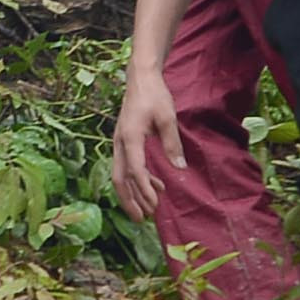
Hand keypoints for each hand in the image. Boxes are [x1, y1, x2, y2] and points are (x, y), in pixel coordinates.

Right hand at [111, 72, 190, 217]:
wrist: (141, 79)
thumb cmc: (155, 96)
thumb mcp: (168, 118)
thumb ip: (173, 143)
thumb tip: (180, 168)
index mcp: (130, 137)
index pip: (134, 169)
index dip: (143, 189)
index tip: (154, 204)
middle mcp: (120, 143)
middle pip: (120, 178)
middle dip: (130, 201)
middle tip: (142, 220)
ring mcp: (120, 143)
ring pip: (121, 175)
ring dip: (133, 194)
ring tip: (147, 211)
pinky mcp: (125, 142)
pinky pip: (128, 166)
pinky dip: (140, 179)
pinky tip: (156, 186)